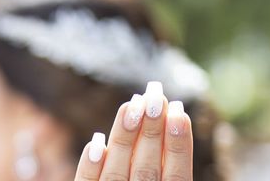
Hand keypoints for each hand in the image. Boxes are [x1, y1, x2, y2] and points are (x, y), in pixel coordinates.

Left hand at [74, 81, 192, 180]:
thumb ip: (160, 168)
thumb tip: (147, 115)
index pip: (176, 176)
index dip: (179, 145)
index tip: (179, 110)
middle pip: (147, 168)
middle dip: (152, 130)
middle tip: (156, 96)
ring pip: (117, 172)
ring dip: (125, 138)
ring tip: (133, 103)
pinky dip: (90, 166)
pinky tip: (96, 143)